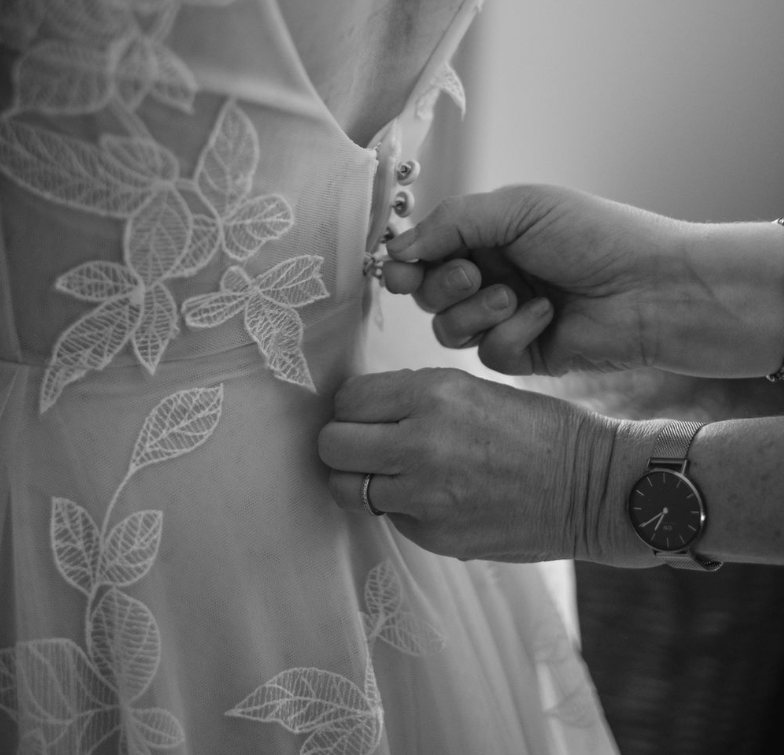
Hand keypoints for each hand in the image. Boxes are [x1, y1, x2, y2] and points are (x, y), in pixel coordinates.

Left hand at [318, 367, 653, 565]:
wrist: (591, 486)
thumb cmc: (537, 428)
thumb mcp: (471, 388)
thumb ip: (412, 398)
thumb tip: (360, 410)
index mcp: (432, 394)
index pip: (348, 399)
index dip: (354, 406)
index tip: (368, 412)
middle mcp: (420, 443)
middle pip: (333, 445)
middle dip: (343, 442)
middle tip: (366, 443)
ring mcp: (425, 496)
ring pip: (346, 488)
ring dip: (358, 479)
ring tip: (386, 473)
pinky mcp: (434, 535)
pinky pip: (387, 517)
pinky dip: (397, 507)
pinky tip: (429, 496)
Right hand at [383, 185, 783, 378]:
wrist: (654, 287)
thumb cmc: (596, 236)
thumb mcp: (518, 208)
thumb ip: (451, 223)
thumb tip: (395, 248)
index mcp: (488, 235)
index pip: (424, 250)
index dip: (405, 260)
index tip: (397, 266)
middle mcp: (491, 275)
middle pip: (426, 293)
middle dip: (440, 284)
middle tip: (471, 272)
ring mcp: (505, 317)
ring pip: (448, 329)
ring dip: (474, 310)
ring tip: (514, 295)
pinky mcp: (525, 355)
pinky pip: (487, 355)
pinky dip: (510, 334)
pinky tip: (547, 316)